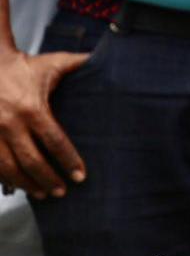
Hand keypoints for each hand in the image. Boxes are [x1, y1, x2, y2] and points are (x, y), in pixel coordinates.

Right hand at [0, 48, 88, 198]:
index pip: (54, 141)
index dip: (68, 161)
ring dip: (25, 184)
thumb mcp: (54, 63)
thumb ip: (81, 65)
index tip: (80, 176)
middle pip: (31, 160)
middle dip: (48, 179)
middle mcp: (10, 124)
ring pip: (8, 168)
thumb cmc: (25, 66)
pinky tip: (18, 184)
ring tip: (42, 193)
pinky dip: (6, 177)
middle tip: (62, 192)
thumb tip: (112, 61)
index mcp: (32, 108)